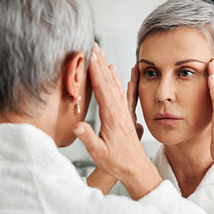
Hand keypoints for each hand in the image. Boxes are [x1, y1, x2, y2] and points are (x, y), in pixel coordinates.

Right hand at [74, 43, 161, 199]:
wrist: (136, 169)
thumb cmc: (117, 162)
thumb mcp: (99, 153)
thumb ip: (89, 138)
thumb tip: (78, 126)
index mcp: (112, 116)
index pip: (101, 87)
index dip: (94, 69)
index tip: (88, 54)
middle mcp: (119, 110)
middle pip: (108, 81)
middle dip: (99, 62)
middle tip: (93, 45)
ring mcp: (123, 112)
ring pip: (115, 85)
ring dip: (107, 68)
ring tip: (102, 54)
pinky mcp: (126, 115)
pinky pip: (124, 94)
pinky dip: (121, 81)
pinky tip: (120, 73)